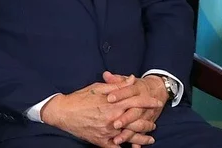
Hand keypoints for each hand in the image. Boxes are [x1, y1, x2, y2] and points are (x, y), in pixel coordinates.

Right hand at [40, 77, 162, 147]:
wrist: (63, 112)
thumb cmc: (81, 98)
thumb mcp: (100, 87)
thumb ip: (118, 85)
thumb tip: (132, 79)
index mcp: (113, 103)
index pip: (137, 102)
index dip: (149, 102)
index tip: (158, 103)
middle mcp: (113, 118)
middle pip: (137, 122)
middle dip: (148, 123)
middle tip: (154, 124)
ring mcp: (108, 132)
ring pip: (130, 137)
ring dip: (142, 138)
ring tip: (150, 139)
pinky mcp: (101, 141)